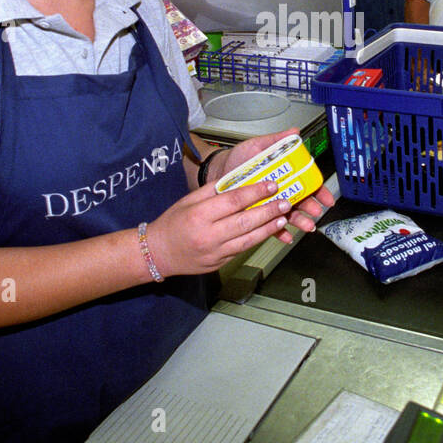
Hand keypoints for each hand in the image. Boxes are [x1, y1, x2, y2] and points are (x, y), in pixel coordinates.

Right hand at [148, 180, 294, 277]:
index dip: (255, 192)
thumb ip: (213, 190)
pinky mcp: (219, 263)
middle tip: (284, 201)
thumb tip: (238, 179)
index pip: (233, 201)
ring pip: (248, 239)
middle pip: (245, 221)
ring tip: (283, 216)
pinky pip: (242, 249)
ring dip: (269, 227)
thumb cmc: (172, 223)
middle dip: (268, 210)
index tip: (271, 184)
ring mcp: (215, 252)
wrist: (158, 253)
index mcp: (199, 215)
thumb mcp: (189, 200)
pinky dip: (257, 239)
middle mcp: (208, 235)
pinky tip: (268, 230)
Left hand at [203, 130, 335, 234]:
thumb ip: (276, 140)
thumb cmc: (238, 159)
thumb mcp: (258, 146)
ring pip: (289, 214)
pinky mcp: (258, 214)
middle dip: (311, 207)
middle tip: (315, 211)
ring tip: (305, 225)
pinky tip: (285, 236)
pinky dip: (279, 232)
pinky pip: (271, 226)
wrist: (218, 172)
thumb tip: (294, 132)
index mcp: (283, 175)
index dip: (318, 190)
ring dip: (299, 221)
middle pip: (301, 200)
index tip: (326, 197)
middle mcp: (280, 190)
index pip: (306, 182)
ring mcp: (270, 203)